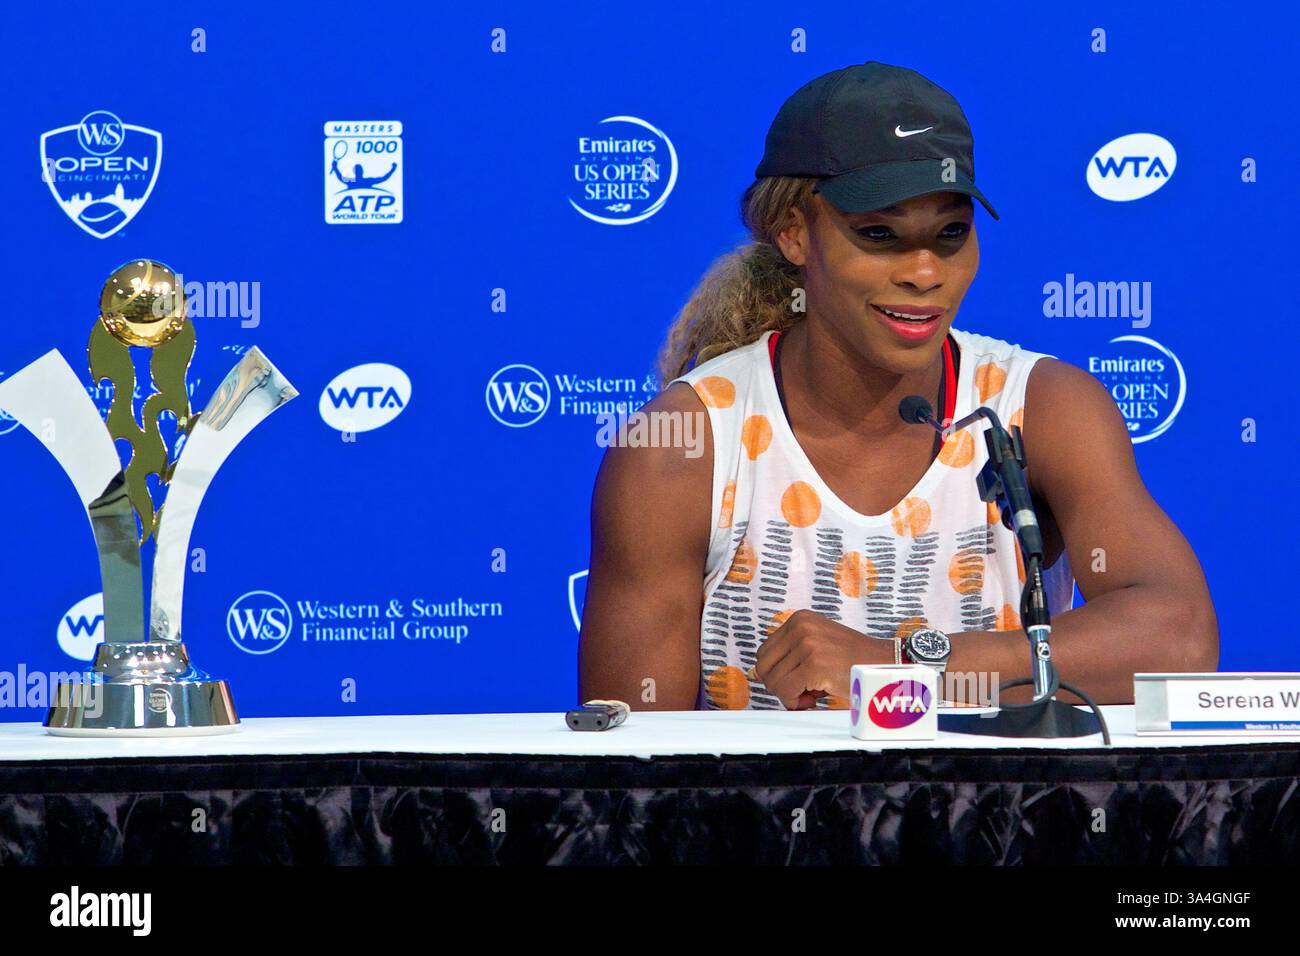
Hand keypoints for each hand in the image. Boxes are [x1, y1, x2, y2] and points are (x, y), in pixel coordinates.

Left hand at [754, 610, 894, 709]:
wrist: (884, 665)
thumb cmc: (853, 660)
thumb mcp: (817, 645)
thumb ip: (789, 655)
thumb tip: (757, 674)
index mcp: (800, 619)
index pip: (764, 652)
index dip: (776, 673)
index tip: (797, 680)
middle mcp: (801, 627)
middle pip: (763, 666)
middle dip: (779, 685)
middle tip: (802, 691)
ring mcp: (807, 645)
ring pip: (773, 681)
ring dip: (790, 695)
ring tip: (813, 694)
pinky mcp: (813, 664)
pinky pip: (786, 692)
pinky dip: (795, 702)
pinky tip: (815, 699)